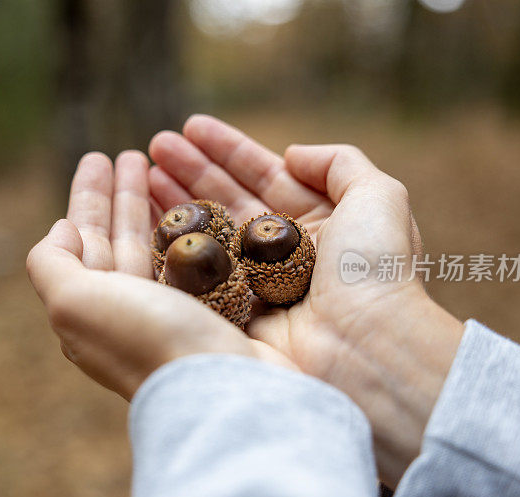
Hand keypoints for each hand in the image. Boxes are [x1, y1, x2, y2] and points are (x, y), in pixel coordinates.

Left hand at [27, 151, 292, 400]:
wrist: (223, 391)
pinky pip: (194, 259)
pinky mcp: (212, 313)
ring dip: (155, 203)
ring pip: (157, 245)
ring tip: (160, 165)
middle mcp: (128, 311)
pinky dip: (191, 229)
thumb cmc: (146, 340)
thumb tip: (60, 230)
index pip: (82, 240)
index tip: (97, 159)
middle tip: (131, 152)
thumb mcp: (74, 303)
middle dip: (121, 194)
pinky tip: (196, 208)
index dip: (87, 198)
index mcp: (90, 309)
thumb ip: (51, 265)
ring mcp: (172, 313)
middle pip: (118, 238)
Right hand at [148, 115, 463, 485]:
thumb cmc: (374, 270)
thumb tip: (292, 152)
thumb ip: (340, 161)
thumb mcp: (378, 196)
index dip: (227, 150)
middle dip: (192, 170)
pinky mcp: (235, 313)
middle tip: (155, 145)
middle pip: (229, 200)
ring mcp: (257, 284)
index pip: (264, 175)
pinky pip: (198, 273)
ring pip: (209, 233)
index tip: (191, 127)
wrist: (364, 347)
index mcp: (320, 222)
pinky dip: (172, 247)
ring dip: (176, 201)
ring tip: (141, 170)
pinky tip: (145, 218)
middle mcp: (285, 252)